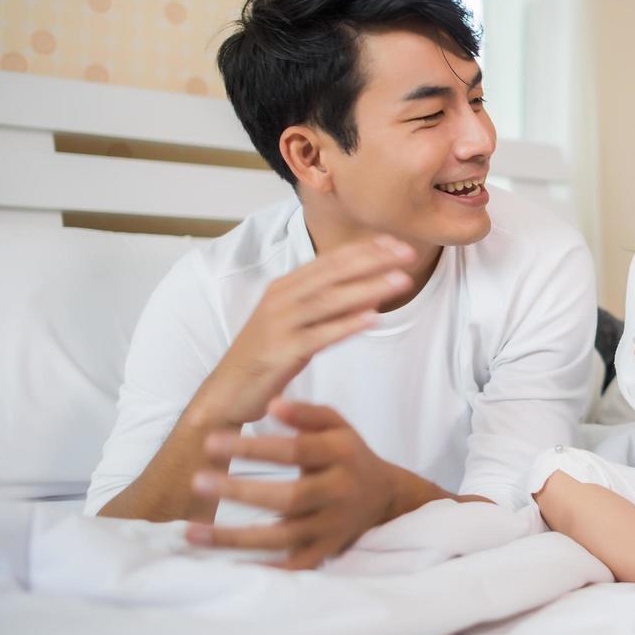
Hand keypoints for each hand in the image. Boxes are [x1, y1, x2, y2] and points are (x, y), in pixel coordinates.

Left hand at [186, 399, 397, 568]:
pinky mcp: (325, 552)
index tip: (211, 442)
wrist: (384, 496)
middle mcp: (340, 492)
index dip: (254, 448)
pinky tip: (224, 567)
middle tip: (197, 482)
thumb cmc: (348, 453)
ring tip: (192, 532)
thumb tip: (273, 404)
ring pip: (283, 537)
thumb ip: (306, 413)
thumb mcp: (336, 424)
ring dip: (235, 537)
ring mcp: (333, 526)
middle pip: (289, 497)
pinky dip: (261, 569)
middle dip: (240, 492)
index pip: (295, 451)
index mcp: (342, 454)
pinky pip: (292, 566)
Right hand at [193, 235, 417, 429]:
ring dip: (368, 288)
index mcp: (285, 286)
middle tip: (406, 254)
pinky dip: (347, 324)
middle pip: (333, 274)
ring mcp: (280, 323)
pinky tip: (373, 318)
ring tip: (400, 281)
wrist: (227, 391)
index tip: (396, 243)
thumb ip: (327, 306)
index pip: (330, 260)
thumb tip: (369, 294)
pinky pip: (320, 335)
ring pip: (330, 300)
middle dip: (372, 261)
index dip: (364, 250)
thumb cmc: (267, 354)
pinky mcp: (281, 351)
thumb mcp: (297, 323)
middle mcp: (281, 298)